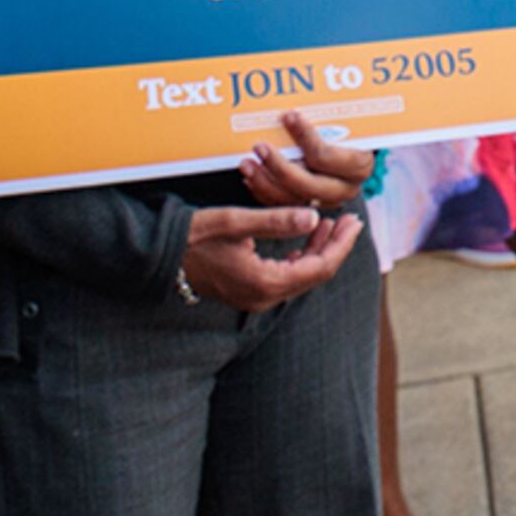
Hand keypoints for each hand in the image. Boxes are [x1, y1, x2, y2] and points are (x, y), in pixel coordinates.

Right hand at [178, 202, 362, 313]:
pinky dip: (300, 256)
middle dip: (335, 246)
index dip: (341, 245)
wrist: (159, 255)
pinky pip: (286, 276)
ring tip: (332, 223)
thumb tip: (313, 218)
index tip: (355, 223)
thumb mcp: (235, 221)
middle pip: (314, 274)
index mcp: (265, 282)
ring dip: (319, 250)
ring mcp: (256, 296)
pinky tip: (305, 235)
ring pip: (302, 275)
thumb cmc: (192, 236)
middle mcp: (264, 296)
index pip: (319, 268)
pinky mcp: (249, 290)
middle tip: (351, 220)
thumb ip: (276, 221)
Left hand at [236, 109, 370, 211]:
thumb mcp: (344, 120)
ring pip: (292, 200)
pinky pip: (282, 205)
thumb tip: (301, 97)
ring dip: (265, 181)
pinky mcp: (308, 208)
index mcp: (359, 165)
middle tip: (259, 146)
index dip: (304, 136)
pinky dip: (263, 191)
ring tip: (247, 163)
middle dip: (279, 166)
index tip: (287, 116)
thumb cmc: (346, 129)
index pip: (326, 155)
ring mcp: (326, 201)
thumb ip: (327, 114)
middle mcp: (345, 188)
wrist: (352, 150)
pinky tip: (250, 176)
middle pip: (308, 184)